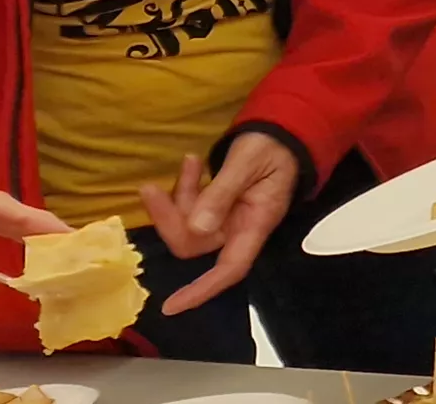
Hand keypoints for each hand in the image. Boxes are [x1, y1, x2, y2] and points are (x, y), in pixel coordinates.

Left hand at [137, 132, 297, 314]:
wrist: (284, 131)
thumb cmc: (273, 146)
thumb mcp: (247, 162)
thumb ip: (222, 193)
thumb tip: (196, 227)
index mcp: (256, 224)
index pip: (229, 269)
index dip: (201, 290)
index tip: (170, 306)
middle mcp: (240, 228)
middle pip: (194, 242)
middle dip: (169, 218)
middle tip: (151, 187)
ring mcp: (228, 217)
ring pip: (188, 223)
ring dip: (178, 196)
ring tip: (189, 162)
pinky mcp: (219, 205)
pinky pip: (192, 207)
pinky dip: (185, 188)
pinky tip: (191, 163)